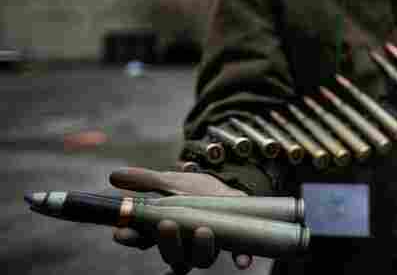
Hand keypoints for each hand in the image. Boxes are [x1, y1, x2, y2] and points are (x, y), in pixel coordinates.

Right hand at [109, 167, 253, 273]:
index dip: (132, 238)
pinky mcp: (234, 242)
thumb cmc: (197, 192)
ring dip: (200, 249)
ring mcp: (209, 246)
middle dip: (168, 242)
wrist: (229, 193)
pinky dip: (239, 257)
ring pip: (201, 259)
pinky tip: (241, 260)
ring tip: (203, 230)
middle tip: (166, 224)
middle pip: (172, 255)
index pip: (143, 240)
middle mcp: (186, 244)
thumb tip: (114, 176)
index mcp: (166, 231)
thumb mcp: (172, 182)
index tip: (120, 232)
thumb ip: (146, 180)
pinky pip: (237, 255)